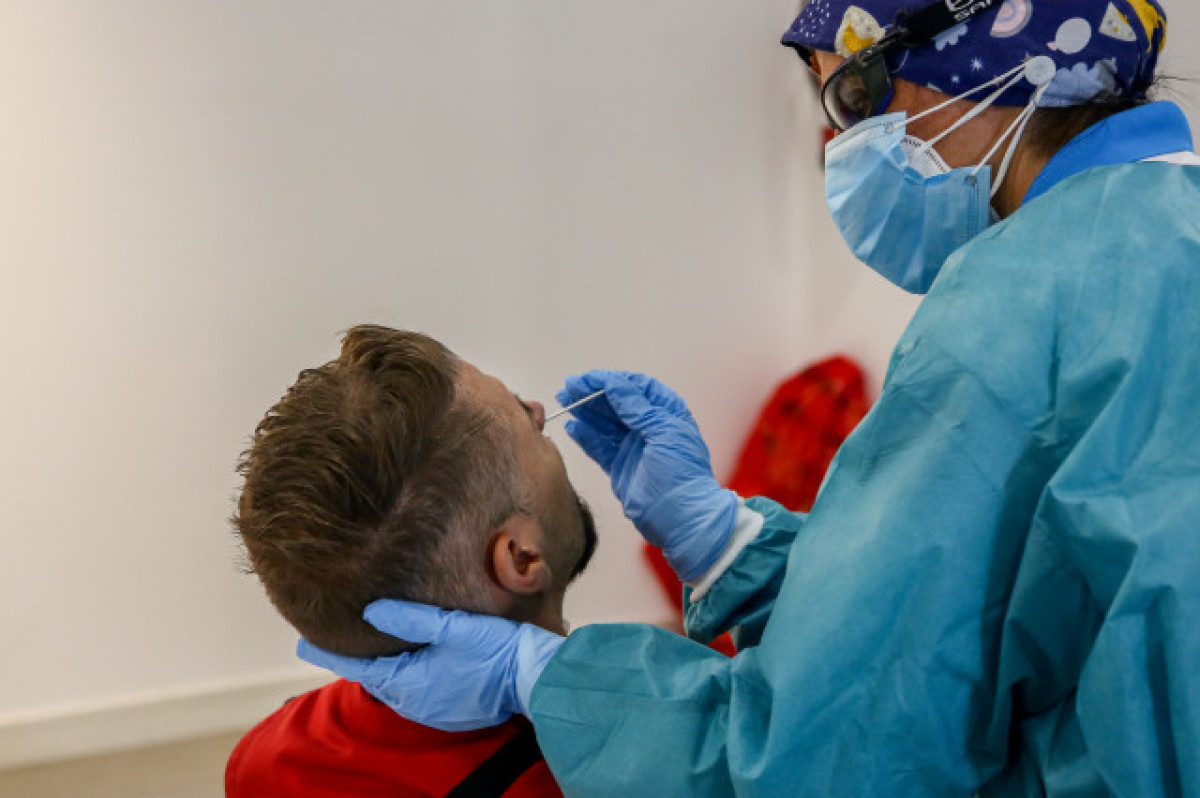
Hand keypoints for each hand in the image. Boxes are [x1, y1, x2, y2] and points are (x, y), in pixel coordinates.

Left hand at [296, 599, 562, 731]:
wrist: (536, 678)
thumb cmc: (496, 651)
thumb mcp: (452, 627)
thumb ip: (411, 618)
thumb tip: (372, 611)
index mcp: (410, 684)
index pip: (359, 668)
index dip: (330, 653)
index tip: (302, 643)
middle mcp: (417, 703)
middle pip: (376, 678)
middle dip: (357, 659)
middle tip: (335, 638)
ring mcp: (435, 709)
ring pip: (398, 686)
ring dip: (383, 667)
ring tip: (369, 645)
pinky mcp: (453, 707)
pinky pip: (418, 691)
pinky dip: (406, 675)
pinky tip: (411, 659)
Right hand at [556, 370, 736, 580]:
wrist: (682, 518)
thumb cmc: (681, 473)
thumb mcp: (662, 432)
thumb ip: (637, 407)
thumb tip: (614, 383)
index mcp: (666, 414)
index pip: (636, 388)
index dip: (612, 381)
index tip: (588, 379)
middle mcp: (649, 428)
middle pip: (617, 403)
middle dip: (593, 394)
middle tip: (568, 387)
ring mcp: (634, 448)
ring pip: (605, 423)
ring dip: (585, 412)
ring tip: (564, 402)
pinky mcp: (621, 468)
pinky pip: (600, 447)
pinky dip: (586, 436)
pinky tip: (572, 427)